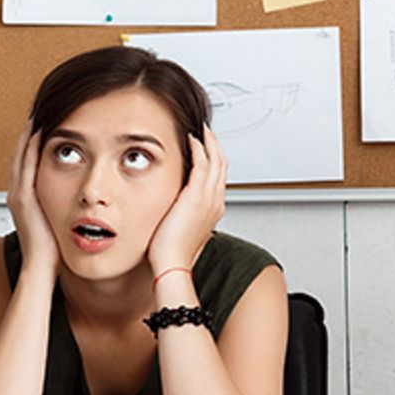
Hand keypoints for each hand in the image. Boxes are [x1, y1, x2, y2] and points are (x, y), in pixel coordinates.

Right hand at [6, 125, 58, 277]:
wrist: (41, 267)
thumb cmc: (52, 249)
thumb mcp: (55, 221)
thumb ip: (59, 207)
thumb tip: (75, 200)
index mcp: (23, 199)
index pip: (24, 163)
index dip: (31, 144)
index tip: (43, 127)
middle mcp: (16, 194)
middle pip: (18, 155)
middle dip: (28, 134)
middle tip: (39, 114)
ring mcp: (18, 195)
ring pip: (20, 156)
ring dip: (29, 135)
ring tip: (39, 116)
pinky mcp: (24, 198)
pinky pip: (26, 165)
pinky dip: (31, 147)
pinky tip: (40, 132)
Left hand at [147, 127, 226, 276]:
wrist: (173, 264)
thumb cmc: (172, 252)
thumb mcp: (183, 230)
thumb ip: (184, 216)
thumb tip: (176, 211)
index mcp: (213, 210)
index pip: (218, 178)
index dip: (214, 160)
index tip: (205, 148)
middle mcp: (215, 202)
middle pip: (222, 165)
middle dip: (215, 146)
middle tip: (206, 132)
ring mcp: (209, 198)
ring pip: (216, 161)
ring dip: (209, 142)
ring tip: (201, 130)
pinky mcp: (197, 196)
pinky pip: (203, 164)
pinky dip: (199, 148)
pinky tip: (192, 139)